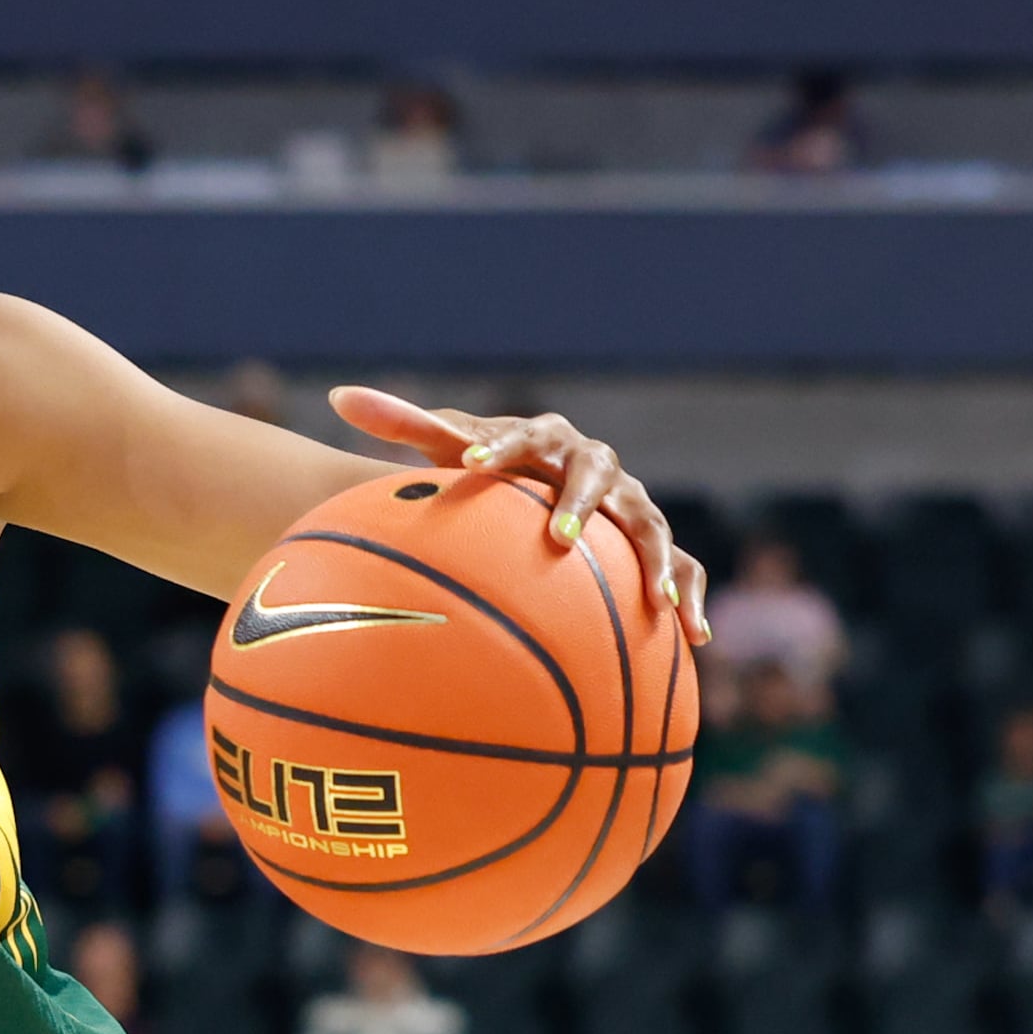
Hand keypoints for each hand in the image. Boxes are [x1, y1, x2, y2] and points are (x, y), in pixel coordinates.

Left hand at [331, 387, 709, 641]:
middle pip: (597, 476)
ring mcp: (631, 503)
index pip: (522, 436)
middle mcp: (595, 465)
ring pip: (652, 524)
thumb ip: (401, 423)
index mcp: (546, 436)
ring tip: (653, 597)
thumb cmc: (491, 465)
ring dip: (656, 558)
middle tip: (559, 539)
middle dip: (579, 506)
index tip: (468, 467)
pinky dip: (691, 596)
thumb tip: (338, 396)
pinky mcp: (650, 543)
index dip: (497, 449)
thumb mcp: (449, 447)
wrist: (544, 478)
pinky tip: (694, 637)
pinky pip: (685, 568)